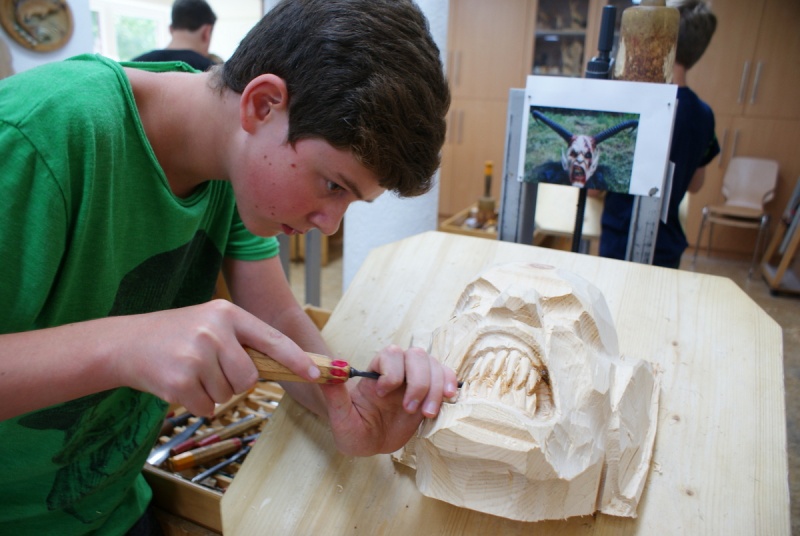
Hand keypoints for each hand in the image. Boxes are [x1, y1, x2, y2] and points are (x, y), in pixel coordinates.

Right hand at [112, 300, 319, 416]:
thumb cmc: (176, 335)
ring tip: (191, 371)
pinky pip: (207, 407)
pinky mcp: (180, 382)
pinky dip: (196, 404)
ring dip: (212, 392)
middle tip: (210, 369)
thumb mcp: (210, 323)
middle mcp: (214, 331)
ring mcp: (196, 356)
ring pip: (228, 394)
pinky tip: (179, 384)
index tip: (315, 373)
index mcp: (227, 313)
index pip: (272, 339)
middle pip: (249, 377)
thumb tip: (284, 366)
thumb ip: (242, 340)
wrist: (125, 343)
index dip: (295, 358)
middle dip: (235, 381)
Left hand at [318, 345, 457, 455]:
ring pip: (433, 364)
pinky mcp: (430, 391)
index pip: (390, 354)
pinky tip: (448, 399)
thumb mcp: (341, 419)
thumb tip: (329, 372)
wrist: (372, 443)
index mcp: (375, 372)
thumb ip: (335, 397)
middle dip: (417, 382)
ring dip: (434, 387)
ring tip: (427, 413)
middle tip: (410, 409)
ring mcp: (415, 379)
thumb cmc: (354, 431)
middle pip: (416, 355)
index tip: (382, 395)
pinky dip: (449, 383)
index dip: (391, 373)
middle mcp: (397, 371)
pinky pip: (445, 376)